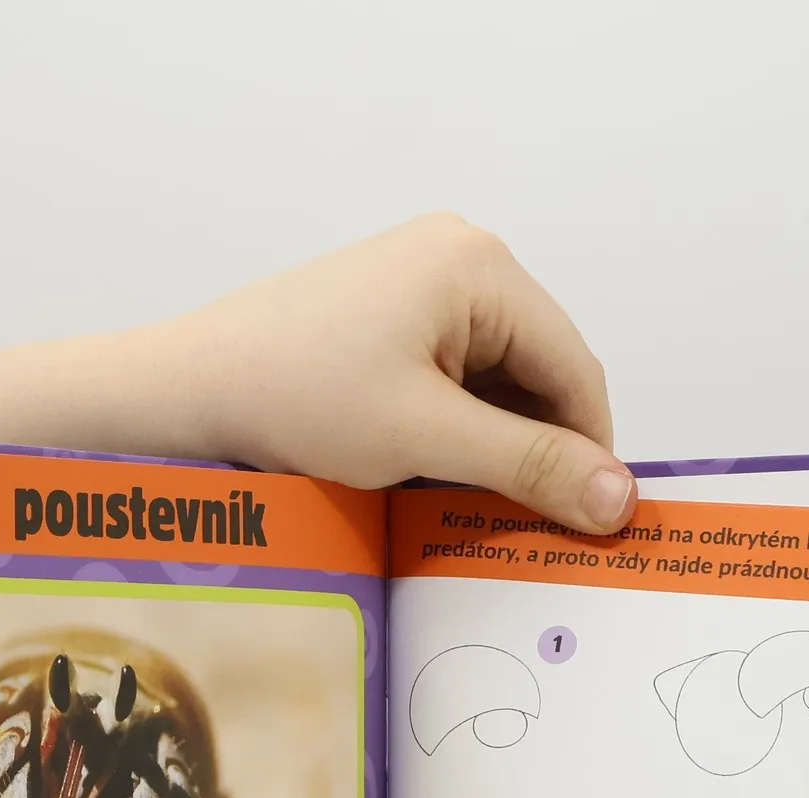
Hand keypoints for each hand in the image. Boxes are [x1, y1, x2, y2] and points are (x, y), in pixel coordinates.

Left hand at [159, 213, 636, 534]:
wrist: (188, 390)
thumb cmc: (295, 397)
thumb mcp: (427, 438)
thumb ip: (531, 466)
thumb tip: (620, 500)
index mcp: (480, 266)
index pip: (575, 369)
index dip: (591, 453)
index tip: (594, 526)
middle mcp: (461, 258)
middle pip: (542, 373)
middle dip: (541, 450)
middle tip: (534, 528)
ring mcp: (423, 282)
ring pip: (500, 383)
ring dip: (499, 447)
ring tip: (475, 504)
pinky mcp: (393, 314)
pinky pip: (458, 379)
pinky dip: (462, 431)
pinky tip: (439, 475)